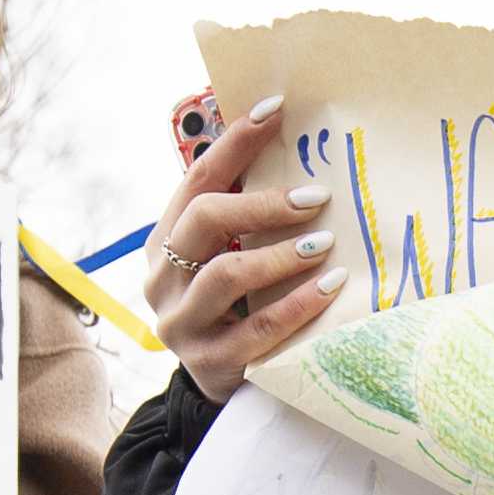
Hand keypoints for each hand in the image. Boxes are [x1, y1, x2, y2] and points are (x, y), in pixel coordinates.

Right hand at [145, 96, 347, 403]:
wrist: (222, 384)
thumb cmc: (235, 307)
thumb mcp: (225, 259)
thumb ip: (241, 219)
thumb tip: (289, 145)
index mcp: (164, 243)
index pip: (196, 180)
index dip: (235, 143)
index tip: (276, 110)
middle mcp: (163, 279)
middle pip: (204, 221)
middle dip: (261, 204)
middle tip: (314, 197)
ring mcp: (182, 323)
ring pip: (226, 274)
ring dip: (281, 254)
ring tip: (324, 243)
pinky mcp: (211, 363)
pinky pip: (258, 329)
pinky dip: (297, 304)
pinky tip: (330, 288)